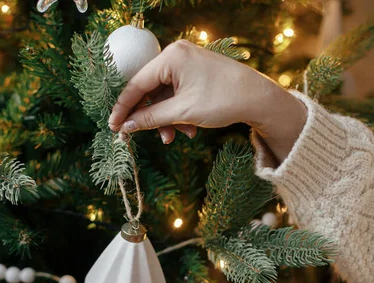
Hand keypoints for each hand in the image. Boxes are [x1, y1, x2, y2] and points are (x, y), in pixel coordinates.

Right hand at [108, 39, 306, 161]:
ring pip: (164, 96)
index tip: (114, 127)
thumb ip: (152, 119)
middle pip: (150, 90)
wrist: (259, 98)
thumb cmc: (223, 100)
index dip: (123, 108)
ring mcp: (186, 63)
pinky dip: (179, 113)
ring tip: (177, 136)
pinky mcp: (195, 73)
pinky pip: (177, 94)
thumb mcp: (183, 113)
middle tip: (148, 136)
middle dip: (152, 117)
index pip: (136, 84)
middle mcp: (176, 55)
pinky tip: (189, 129)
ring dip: (167, 119)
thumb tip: (127, 126)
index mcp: (170, 57)